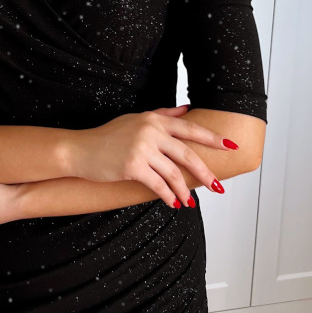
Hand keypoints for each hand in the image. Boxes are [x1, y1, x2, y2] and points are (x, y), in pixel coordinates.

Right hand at [68, 104, 231, 206]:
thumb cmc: (108, 136)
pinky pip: (158, 185)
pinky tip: (173, 203)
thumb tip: (187, 109)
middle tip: (218, 186)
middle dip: (205, 172)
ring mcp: (142, 149)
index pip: (190, 129)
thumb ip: (163, 114)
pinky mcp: (133, 166)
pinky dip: (168, 196)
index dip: (212, 138)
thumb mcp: (136, 119)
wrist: (81, 149)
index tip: (230, 146)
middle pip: (188, 154)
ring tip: (190, 202)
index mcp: (155, 119)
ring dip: (184, 191)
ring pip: (174, 174)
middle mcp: (151, 132)